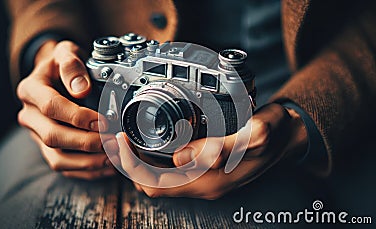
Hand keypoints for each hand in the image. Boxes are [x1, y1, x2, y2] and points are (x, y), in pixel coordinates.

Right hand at [17, 40, 118, 179]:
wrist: (56, 76)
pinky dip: (86, 170)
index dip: (78, 116)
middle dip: (86, 142)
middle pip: (53, 136)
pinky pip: (63, 167)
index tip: (103, 120)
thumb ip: (72, 65)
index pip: (51, 107)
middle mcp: (30, 115)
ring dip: (87, 162)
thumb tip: (81, 88)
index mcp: (31, 90)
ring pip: (57, 158)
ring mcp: (37, 135)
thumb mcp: (66, 53)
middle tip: (112, 141)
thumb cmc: (63, 65)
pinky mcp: (47, 149)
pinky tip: (107, 165)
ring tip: (113, 156)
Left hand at [115, 103, 307, 198]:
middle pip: (152, 184)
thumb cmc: (275, 134)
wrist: (288, 137)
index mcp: (210, 180)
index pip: (157, 184)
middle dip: (129, 163)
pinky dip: (155, 158)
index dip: (132, 165)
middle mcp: (203, 184)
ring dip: (140, 161)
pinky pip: (171, 170)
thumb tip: (181, 158)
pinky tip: (154, 141)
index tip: (122, 139)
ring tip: (129, 138)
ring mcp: (204, 178)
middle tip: (118, 137)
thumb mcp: (255, 134)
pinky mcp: (207, 168)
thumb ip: (222, 147)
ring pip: (160, 178)